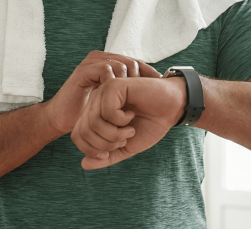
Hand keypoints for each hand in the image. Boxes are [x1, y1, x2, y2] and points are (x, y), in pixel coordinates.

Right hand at [43, 51, 161, 134]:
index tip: (162, 85)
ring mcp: (91, 63)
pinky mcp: (83, 70)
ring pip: (121, 64)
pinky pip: (105, 70)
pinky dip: (114, 82)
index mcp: (110, 64)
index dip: (149, 73)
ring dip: (129, 81)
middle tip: (148, 92)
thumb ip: (128, 93)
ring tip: (133, 95)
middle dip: (141, 77)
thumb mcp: (113, 102)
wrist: (63, 119)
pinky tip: (118, 98)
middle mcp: (101, 59)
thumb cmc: (88, 112)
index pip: (136, 63)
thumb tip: (155, 89)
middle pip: (131, 62)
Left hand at [70, 75, 187, 169]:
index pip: (77, 135)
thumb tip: (83, 164)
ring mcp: (103, 91)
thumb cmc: (150, 124)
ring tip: (129, 130)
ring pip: (94, 122)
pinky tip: (132, 115)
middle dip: (105, 144)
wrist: (172, 107)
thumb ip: (107, 156)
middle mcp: (95, 101)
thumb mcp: (126, 147)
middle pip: (83, 130)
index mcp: (95, 113)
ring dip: (114, 134)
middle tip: (123, 141)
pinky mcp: (114, 86)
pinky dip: (121, 121)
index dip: (91, 150)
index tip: (109, 152)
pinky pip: (108, 112)